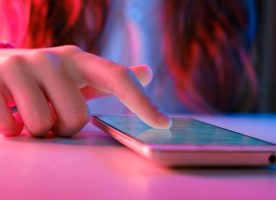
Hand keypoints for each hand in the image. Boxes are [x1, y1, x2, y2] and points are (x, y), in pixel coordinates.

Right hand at [0, 45, 170, 136]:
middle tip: (50, 113)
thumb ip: (110, 78)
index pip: (119, 78)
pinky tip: (8, 113)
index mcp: (81, 60)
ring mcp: (23, 65)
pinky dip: (11, 129)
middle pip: (77, 118)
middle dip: (63, 127)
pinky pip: (10, 126)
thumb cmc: (44, 79)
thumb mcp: (78, 75)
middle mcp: (56, 58)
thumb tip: (148, 72)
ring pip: (43, 125)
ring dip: (38, 129)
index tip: (164, 124)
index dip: (143, 102)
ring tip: (30, 112)